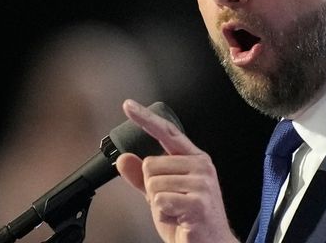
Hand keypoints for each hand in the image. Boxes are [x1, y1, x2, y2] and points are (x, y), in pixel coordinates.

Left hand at [116, 99, 238, 242]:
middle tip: (171, 203)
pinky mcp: (197, 201)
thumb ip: (142, 177)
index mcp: (194, 159)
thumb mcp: (161, 196)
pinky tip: (179, 218)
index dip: (146, 118)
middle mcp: (201, 166)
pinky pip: (160, 200)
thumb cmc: (189, 221)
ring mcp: (201, 182)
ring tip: (176, 212)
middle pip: (150, 164)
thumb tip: (124, 159)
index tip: (128, 105)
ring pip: (153, 183)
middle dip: (152, 189)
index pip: (167, 132)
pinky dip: (163, 214)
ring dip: (158, 203)